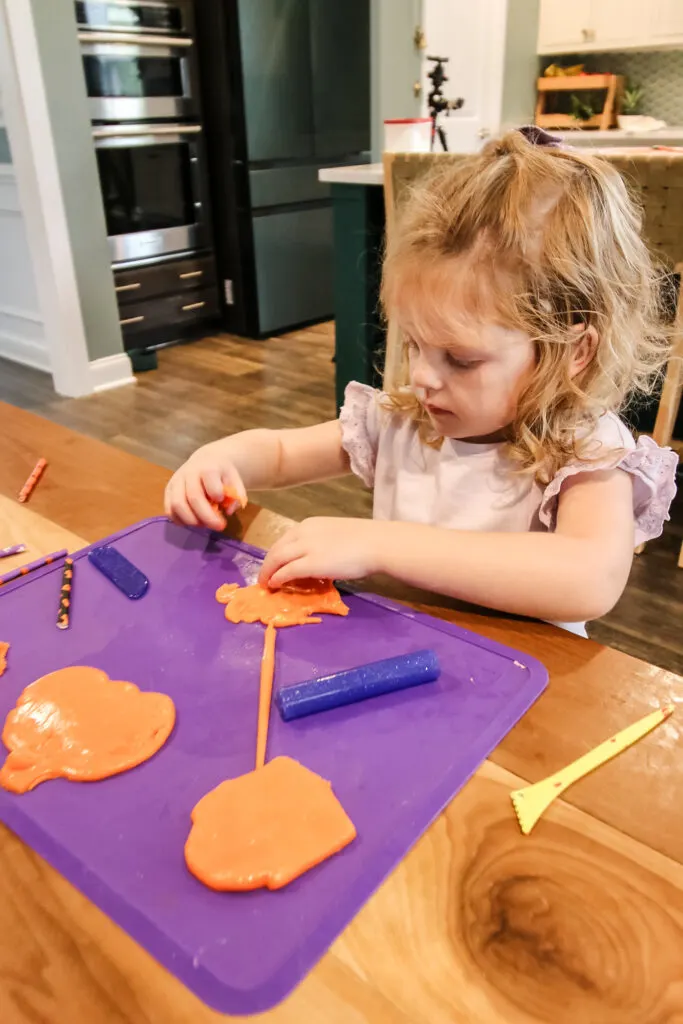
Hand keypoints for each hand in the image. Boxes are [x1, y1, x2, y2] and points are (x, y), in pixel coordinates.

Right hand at [165, 441, 246, 529]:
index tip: (222, 501)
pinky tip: (193, 521)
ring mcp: (175, 482)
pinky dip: (180, 520)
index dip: (217, 493)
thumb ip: (237, 494)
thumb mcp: (234, 479)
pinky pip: (169, 510)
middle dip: (207, 516)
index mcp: (207, 467)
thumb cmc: (221, 473)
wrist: (205, 461)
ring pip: (176, 505)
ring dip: (192, 520)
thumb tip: (228, 511)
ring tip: (204, 524)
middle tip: (219, 526)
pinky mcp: (168, 491)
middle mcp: (188, 473)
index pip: (209, 478)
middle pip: (193, 497)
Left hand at [259, 517, 382, 587]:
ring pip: (276, 559)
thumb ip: (322, 543)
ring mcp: (306, 547)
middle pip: (276, 548)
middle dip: (268, 563)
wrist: (377, 543)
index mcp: (309, 524)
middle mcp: (303, 532)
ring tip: (266, 583)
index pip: (285, 539)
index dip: (276, 553)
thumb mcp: (335, 534)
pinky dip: (277, 578)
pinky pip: (286, 571)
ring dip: (268, 572)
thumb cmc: (365, 540)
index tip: (274, 564)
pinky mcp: (310, 564)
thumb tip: (317, 558)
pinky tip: (275, 585)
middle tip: (264, 576)